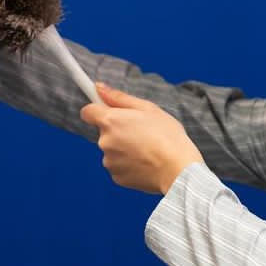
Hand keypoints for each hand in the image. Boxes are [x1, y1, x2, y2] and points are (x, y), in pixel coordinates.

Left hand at [80, 83, 203, 193]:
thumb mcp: (148, 109)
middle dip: (119, 130)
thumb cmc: (168, 137)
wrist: (178, 170)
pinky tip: (146, 162)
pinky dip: (129, 164)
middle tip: (142, 132)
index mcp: (110, 121)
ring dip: (124, 148)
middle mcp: (104, 141)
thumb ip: (119, 98)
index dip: (98, 109)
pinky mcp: (116, 177)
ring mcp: (109, 161)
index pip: (88, 112)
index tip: (107, 110)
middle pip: (104, 132)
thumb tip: (99, 88)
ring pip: (112, 150)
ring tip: (147, 149)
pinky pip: (119, 166)